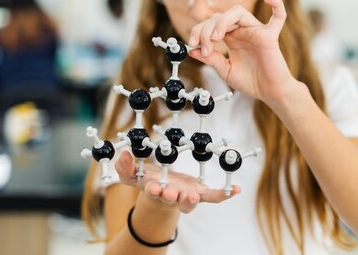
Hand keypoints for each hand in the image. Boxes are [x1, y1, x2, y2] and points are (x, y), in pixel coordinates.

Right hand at [115, 151, 240, 213]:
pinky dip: (224, 194)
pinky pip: (213, 197)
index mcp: (155, 191)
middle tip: (171, 193)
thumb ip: (125, 167)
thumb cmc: (149, 180)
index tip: (153, 187)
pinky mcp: (200, 193)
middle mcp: (171, 196)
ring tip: (193, 195)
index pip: (153, 192)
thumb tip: (122, 155)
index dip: (154, 191)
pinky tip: (236, 190)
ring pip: (189, 202)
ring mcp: (186, 196)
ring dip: (191, 200)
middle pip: (172, 200)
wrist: (163, 190)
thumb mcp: (133, 175)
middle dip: (171, 197)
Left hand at [188, 0, 297, 103]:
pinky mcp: (270, 36)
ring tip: (216, 37)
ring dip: (222, 21)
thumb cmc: (251, 82)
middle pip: (220, 17)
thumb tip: (192, 50)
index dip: (198, 32)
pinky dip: (276, 4)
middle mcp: (242, 31)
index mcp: (231, 37)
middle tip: (205, 50)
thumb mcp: (225, 71)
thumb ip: (211, 60)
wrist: (269, 92)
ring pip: (238, 12)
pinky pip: (278, 16)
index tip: (192, 45)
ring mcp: (256, 31)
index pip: (211, 24)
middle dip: (206, 31)